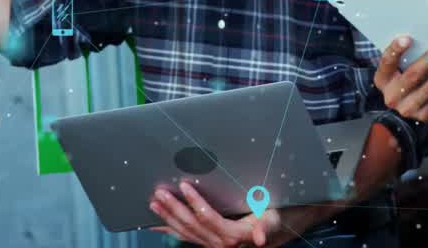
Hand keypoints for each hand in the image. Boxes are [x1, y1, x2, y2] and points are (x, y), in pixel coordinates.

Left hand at [149, 182, 287, 246]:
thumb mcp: (273, 219)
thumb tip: (260, 239)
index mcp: (235, 236)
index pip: (209, 217)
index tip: (184, 186)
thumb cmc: (272, 218)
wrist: (273, 231)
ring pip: (185, 232)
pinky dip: (169, 229)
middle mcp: (221, 244)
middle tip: (160, 193)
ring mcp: (211, 244)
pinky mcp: (207, 242)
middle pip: (192, 225)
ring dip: (168, 218)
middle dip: (174, 209)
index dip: (195, 202)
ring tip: (154, 203)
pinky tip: (155, 224)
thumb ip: (265, 228)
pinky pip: (185, 236)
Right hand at [373, 36, 427, 123]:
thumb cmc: (415, 75)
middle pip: (410, 76)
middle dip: (426, 60)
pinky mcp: (423, 116)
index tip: (407, 38)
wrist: (426, 104)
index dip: (396, 49)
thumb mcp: (406, 65)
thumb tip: (422, 31)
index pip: (386, 62)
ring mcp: (406, 108)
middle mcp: (391, 96)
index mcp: (382, 79)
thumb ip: (409, 53)